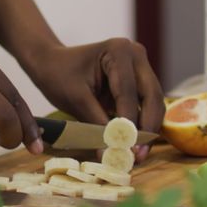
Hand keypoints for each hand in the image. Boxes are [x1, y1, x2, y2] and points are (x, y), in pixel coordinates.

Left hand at [24, 38, 164, 162]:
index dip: (128, 123)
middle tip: (138, 155)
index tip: (125, 149)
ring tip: (137, 156)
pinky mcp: (139, 82)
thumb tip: (110, 154)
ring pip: (154, 103)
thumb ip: (96, 125)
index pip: (128, 93)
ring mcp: (140, 67)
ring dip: (148, 130)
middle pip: (151, 96)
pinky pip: (147, 106)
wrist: (52, 63)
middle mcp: (136, 55)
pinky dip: (142, 125)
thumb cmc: (59, 75)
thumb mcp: (76, 100)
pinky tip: (135, 146)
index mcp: (118, 51)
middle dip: (146, 128)